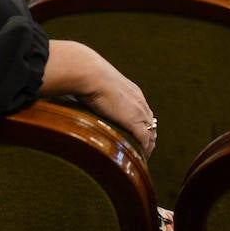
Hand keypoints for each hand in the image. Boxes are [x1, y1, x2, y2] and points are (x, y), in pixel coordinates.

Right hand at [40, 39, 157, 155]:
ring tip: (143, 155)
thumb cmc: (86, 75)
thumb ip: (95, 91)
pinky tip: (142, 157)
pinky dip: (145, 149)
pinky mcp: (134, 121)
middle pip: (150, 122)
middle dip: (149, 135)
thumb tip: (79, 93)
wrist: (89, 73)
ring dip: (148, 144)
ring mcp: (138, 111)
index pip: (143, 109)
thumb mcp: (96, 83)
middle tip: (144, 148)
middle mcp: (139, 101)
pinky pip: (145, 140)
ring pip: (150, 132)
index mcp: (132, 91)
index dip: (142, 122)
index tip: (139, 132)